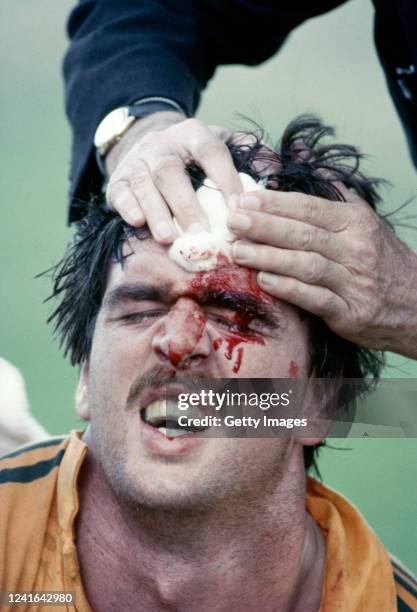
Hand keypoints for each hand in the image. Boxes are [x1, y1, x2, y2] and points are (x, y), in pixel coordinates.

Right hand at [105, 112, 241, 242]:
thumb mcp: (222, 143)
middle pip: (170, 171)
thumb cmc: (195, 155)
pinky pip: (119, 192)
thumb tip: (276, 172)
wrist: (148, 143)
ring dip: (156, 212)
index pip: (211, 151)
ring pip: (143, 184)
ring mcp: (137, 161)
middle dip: (185, 204)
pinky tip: (137, 223)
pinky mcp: (117, 179)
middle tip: (201, 232)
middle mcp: (162, 145)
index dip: (224, 179)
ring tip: (169, 238)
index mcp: (193, 134)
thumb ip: (251, 154)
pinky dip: (127, 207)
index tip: (238, 209)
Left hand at [227, 187, 416, 357]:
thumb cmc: (382, 261)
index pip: (309, 208)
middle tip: (232, 222)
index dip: (275, 203)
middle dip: (264, 226)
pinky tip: (263, 280)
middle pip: (303, 234)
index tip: (244, 200)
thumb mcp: (367, 222)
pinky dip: (288, 289)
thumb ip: (338, 196)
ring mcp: (354, 282)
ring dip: (268, 257)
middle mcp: (356, 249)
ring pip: (306, 265)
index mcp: (356, 223)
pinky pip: (315, 298)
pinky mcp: (350, 313)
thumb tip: (313, 166)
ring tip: (237, 251)